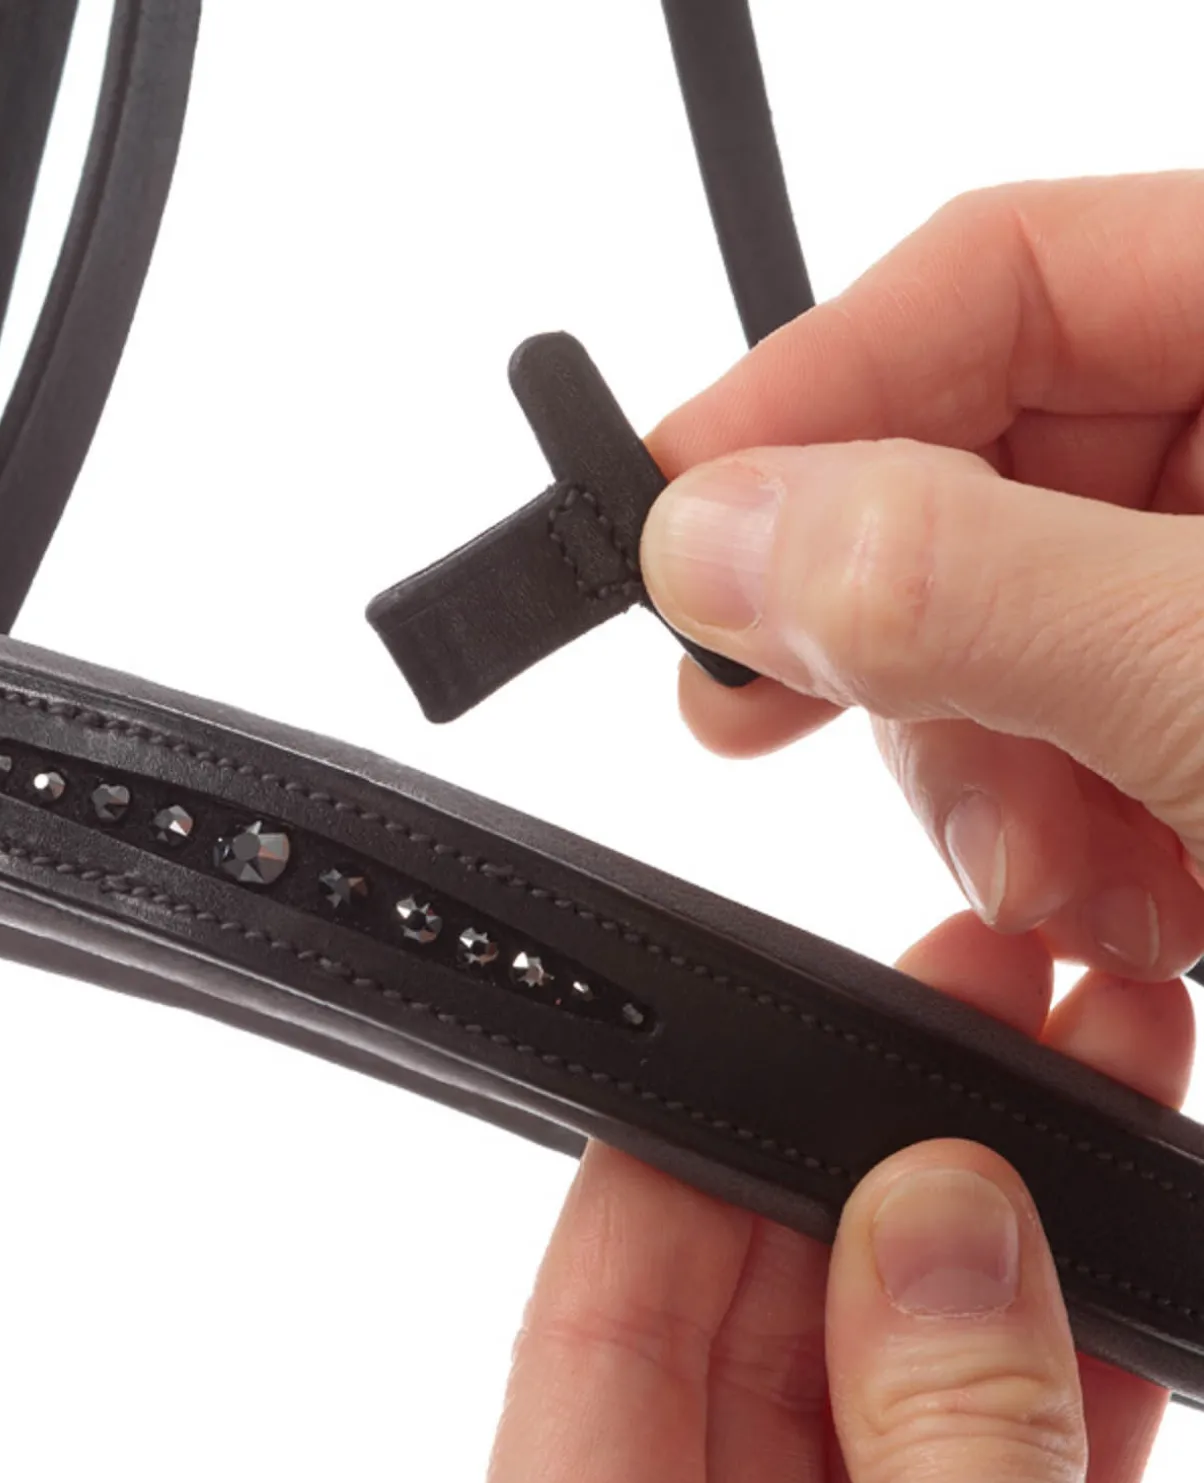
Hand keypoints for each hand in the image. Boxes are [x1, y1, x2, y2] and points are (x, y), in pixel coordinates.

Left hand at [479, 915, 1192, 1482]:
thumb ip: (950, 1462)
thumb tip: (942, 1216)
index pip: (594, 1325)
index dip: (688, 1155)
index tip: (801, 1026)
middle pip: (748, 1329)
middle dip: (878, 1160)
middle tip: (987, 1012)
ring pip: (879, 1398)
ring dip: (997, 1255)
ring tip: (1089, 1085)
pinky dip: (1056, 1399)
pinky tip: (1118, 1270)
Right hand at [640, 172, 1203, 982]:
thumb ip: (959, 584)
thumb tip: (709, 535)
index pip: (999, 272)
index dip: (809, 387)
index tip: (664, 523)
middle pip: (975, 467)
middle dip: (891, 639)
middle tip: (755, 714)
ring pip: (1001, 627)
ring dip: (983, 776)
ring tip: (1052, 878)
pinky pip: (1067, 734)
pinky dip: (1062, 837)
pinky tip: (1125, 902)